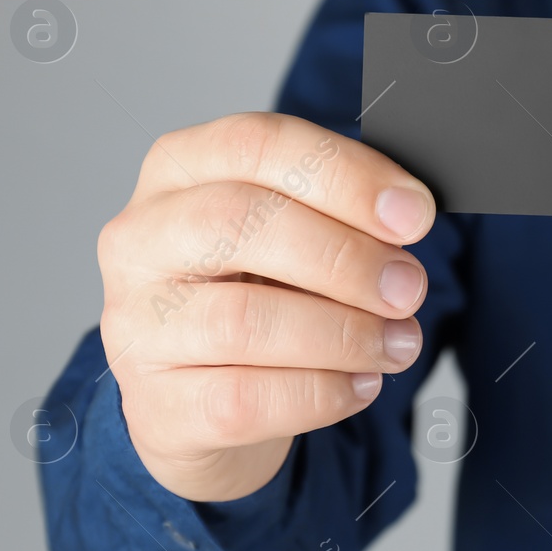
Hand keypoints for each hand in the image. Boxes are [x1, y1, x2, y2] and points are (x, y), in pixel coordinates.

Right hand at [96, 112, 434, 501]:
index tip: (414, 215)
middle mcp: (140, 239)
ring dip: (345, 334)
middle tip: (409, 288)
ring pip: (245, 320)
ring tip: (397, 343)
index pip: (257, 144)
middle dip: (346, 257)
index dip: (346, 176)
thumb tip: (406, 215)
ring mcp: (137, 325)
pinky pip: (247, 399)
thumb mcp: (290, 234)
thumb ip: (338, 212)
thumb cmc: (255, 294)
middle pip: (240, 221)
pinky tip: (361, 384)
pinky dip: (322, 393)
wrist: (200, 403)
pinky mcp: (158, 405)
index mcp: (178, 170)